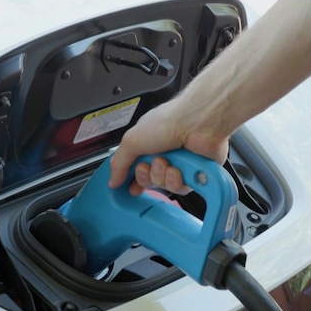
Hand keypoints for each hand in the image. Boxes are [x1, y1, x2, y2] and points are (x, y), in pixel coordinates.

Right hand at [108, 98, 228, 195]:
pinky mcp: (194, 174)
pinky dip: (177, 180)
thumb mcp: (132, 141)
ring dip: (161, 175)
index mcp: (146, 144)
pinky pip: (180, 189)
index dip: (131, 179)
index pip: (134, 168)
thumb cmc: (169, 121)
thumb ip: (118, 163)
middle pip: (147, 180)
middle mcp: (163, 154)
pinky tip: (178, 169)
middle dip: (146, 175)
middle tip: (148, 164)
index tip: (127, 186)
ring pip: (163, 186)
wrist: (198, 122)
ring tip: (166, 162)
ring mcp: (179, 164)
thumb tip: (112, 180)